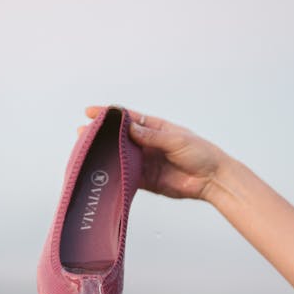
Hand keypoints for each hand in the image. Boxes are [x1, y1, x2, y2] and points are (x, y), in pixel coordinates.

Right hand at [80, 105, 229, 200]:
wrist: (212, 180)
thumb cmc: (201, 153)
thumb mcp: (176, 139)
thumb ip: (152, 136)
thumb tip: (129, 128)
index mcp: (156, 128)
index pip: (128, 119)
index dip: (109, 115)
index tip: (91, 112)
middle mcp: (148, 144)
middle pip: (120, 138)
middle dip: (101, 136)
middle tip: (82, 135)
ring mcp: (146, 162)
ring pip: (120, 158)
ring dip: (105, 156)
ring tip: (86, 154)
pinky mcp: (147, 180)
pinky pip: (127, 177)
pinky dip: (116, 175)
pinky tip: (102, 173)